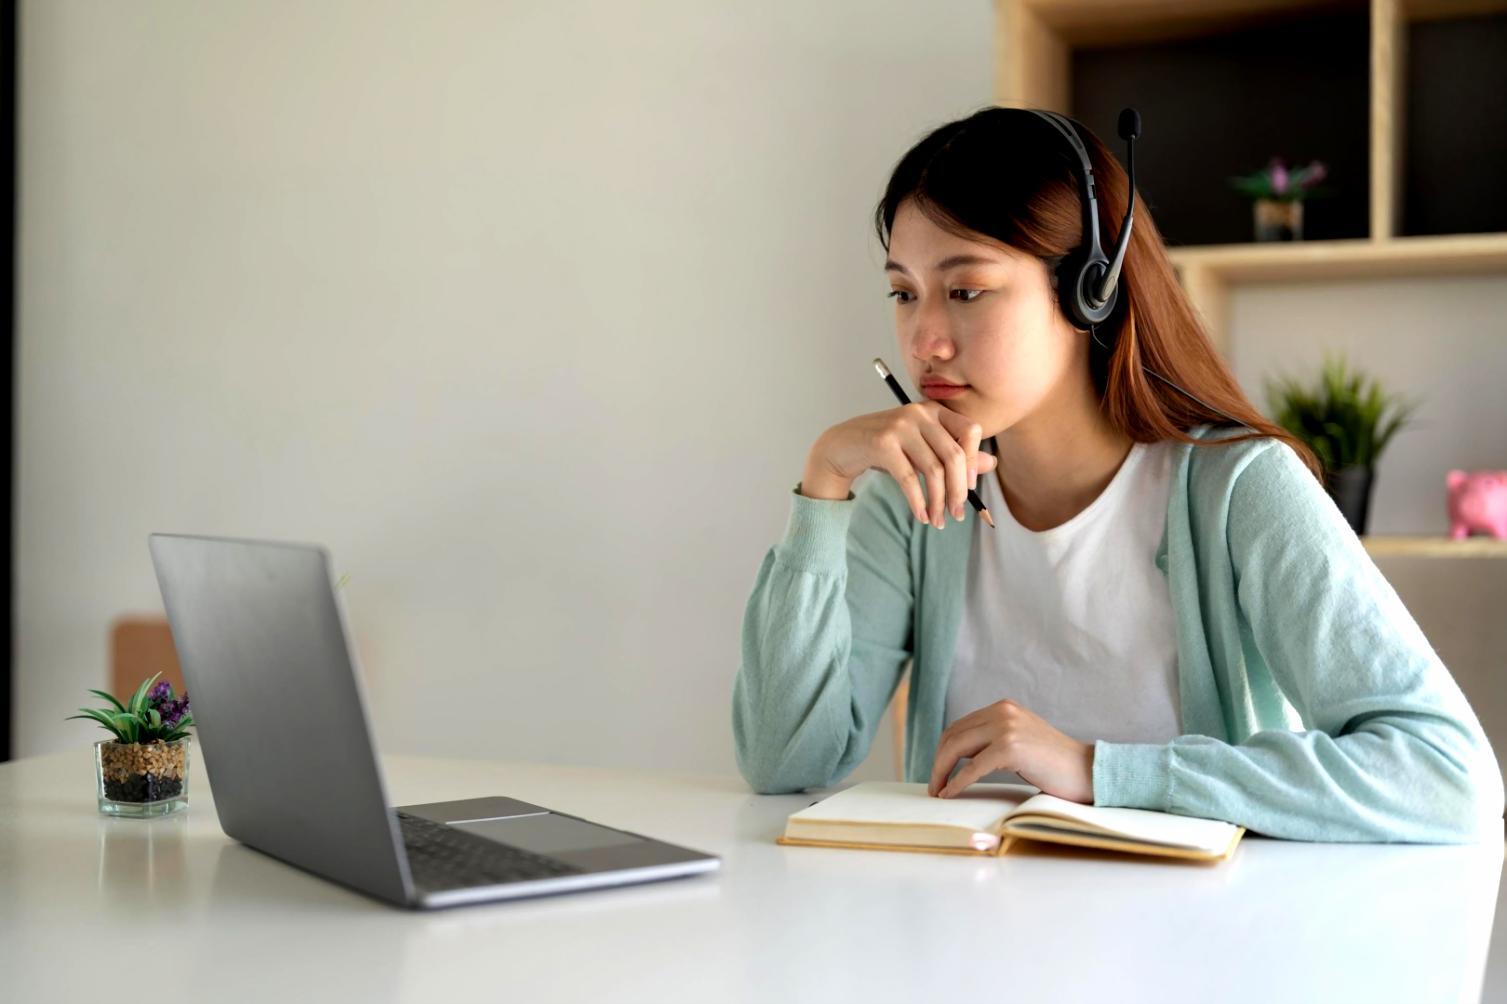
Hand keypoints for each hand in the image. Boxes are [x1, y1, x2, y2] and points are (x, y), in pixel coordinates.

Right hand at [801, 401, 998, 528]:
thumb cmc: (886, 449)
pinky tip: (921, 516)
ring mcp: (900, 426)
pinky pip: (909, 479)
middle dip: (958, 491)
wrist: (842, 446)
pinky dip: (918, 502)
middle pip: (953, 455)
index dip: (973, 462)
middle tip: (957, 515)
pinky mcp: (882, 443)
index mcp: (934, 410)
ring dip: (938, 502)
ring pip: (933, 470)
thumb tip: (991, 464)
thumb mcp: (922, 450)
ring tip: (938, 521)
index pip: (970, 430)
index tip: (968, 488)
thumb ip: (955, 454)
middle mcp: (919, 413)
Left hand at [928, 699, 1094, 802]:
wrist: (1087, 771)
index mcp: (1003, 707)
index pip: (959, 726)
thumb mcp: (1020, 740)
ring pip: (957, 748)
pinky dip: (956, 782)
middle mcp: (1002, 712)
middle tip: (933, 785)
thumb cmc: (1054, 763)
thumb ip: (993, 739)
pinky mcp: (1010, 748)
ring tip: (938, 791)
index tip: (937, 771)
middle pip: (953, 736)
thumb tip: (958, 755)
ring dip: (941, 772)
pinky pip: (972, 768)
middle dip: (938, 762)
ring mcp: (1006, 728)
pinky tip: (949, 794)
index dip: (943, 750)